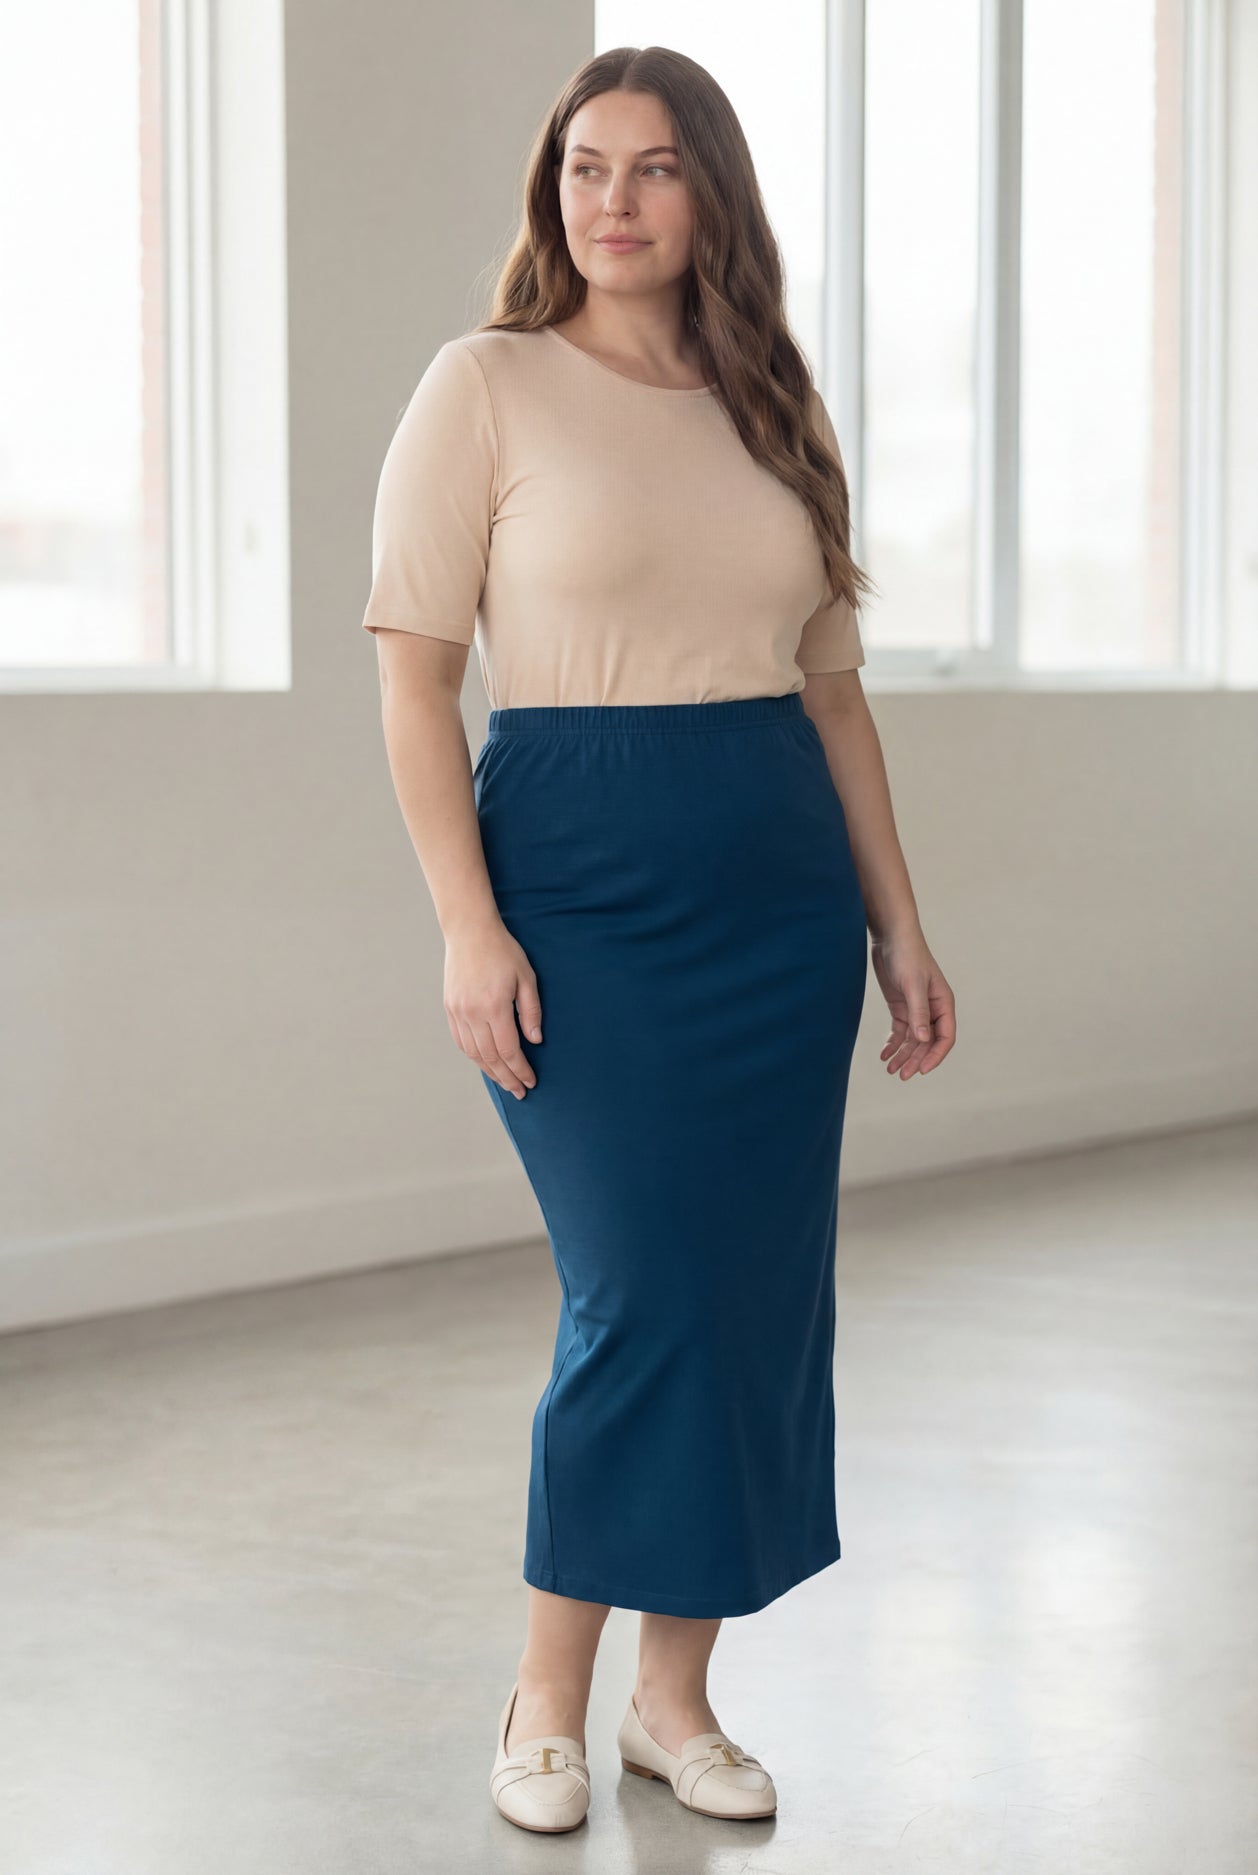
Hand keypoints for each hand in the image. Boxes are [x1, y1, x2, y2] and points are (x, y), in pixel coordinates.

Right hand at [443, 918, 541, 1099]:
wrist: (469, 932)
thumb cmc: (503, 951)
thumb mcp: (526, 978)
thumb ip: (531, 1011)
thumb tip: (535, 1041)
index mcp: (494, 1006)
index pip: (508, 1050)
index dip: (520, 1069)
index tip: (531, 1081)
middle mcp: (472, 1013)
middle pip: (490, 1057)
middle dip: (507, 1077)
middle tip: (519, 1091)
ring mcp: (458, 1012)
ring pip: (473, 1053)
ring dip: (490, 1071)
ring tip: (504, 1082)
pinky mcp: (450, 1008)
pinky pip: (461, 1041)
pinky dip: (474, 1057)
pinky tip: (485, 1064)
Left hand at [870, 929, 955, 1079]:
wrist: (891, 936)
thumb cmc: (907, 956)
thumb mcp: (913, 985)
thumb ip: (918, 1013)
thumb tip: (924, 1040)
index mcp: (944, 1004)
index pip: (945, 1037)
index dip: (935, 1056)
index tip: (920, 1070)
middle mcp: (932, 1009)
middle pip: (927, 1042)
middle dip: (915, 1059)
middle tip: (900, 1075)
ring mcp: (916, 1008)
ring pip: (913, 1039)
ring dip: (903, 1054)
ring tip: (890, 1069)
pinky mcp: (901, 1006)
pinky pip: (900, 1031)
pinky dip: (893, 1043)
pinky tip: (884, 1054)